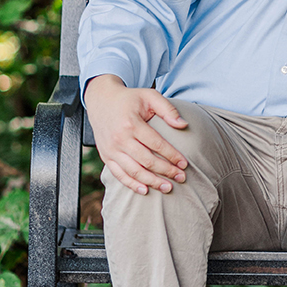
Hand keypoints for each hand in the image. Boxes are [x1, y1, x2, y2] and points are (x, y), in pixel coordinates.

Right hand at [85, 75, 189, 194]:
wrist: (101, 100)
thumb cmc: (130, 99)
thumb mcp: (150, 96)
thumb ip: (168, 110)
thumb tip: (184, 125)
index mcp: (132, 124)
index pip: (156, 144)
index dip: (172, 156)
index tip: (185, 164)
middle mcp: (119, 139)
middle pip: (146, 161)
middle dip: (166, 171)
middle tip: (182, 178)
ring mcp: (111, 149)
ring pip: (133, 171)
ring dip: (152, 181)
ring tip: (168, 187)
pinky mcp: (106, 156)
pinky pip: (119, 174)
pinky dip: (131, 184)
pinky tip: (145, 190)